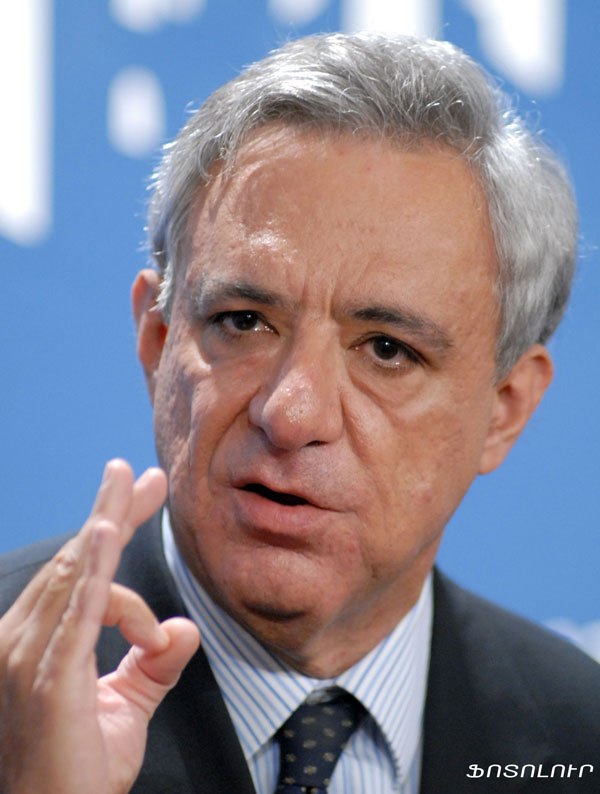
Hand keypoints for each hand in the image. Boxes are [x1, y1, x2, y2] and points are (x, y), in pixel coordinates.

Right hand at [0, 459, 199, 793]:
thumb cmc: (79, 771)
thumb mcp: (126, 707)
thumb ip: (153, 665)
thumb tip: (184, 629)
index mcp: (40, 640)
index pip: (79, 571)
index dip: (111, 528)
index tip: (143, 495)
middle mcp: (24, 639)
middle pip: (76, 558)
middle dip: (114, 511)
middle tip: (143, 475)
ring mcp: (29, 656)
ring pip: (77, 573)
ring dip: (110, 524)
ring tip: (134, 486)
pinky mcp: (48, 677)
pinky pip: (77, 611)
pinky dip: (93, 569)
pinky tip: (107, 534)